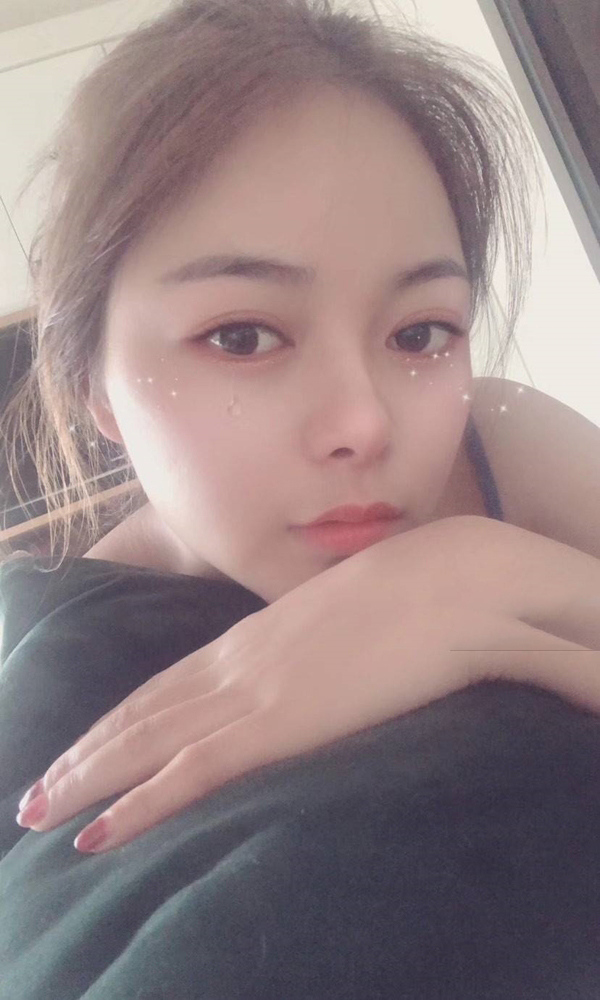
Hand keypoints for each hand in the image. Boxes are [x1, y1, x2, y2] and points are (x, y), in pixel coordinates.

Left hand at [16, 516, 598, 851]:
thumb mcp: (346, 618)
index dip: (117, 718)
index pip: (164, 684)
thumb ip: (313, 644)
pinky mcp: (273, 725)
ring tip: (40, 810)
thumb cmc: (410, 595)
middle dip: (83, 755)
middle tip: (35, 792)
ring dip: (86, 779)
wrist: (444, 582)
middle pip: (139, 714)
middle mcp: (233, 663)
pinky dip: (136, 806)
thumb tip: (309, 665)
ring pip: (143, 742)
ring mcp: (248, 693)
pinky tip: (98, 832)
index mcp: (251, 638)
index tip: (84, 742)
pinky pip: (188, 773)